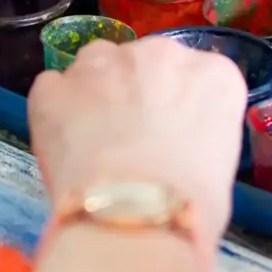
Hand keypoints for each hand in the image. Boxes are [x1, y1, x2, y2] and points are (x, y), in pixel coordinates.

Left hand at [26, 37, 248, 248]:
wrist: (132, 217)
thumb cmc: (191, 205)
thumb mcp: (217, 166)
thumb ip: (197, 136)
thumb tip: (175, 147)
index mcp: (212, 74)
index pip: (196, 74)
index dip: (176, 103)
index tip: (168, 129)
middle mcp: (161, 54)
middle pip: (143, 60)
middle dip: (134, 91)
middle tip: (128, 137)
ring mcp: (103, 62)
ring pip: (96, 62)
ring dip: (94, 90)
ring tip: (91, 138)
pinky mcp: (55, 86)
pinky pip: (53, 88)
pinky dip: (55, 111)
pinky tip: (61, 146)